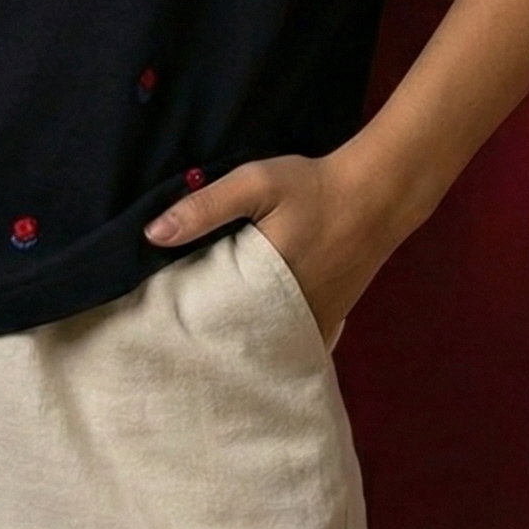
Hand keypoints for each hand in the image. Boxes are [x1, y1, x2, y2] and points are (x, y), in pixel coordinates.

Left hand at [143, 143, 408, 347]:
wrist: (376, 193)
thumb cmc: (312, 188)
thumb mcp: (254, 184)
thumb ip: (205, 207)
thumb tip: (152, 235)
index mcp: (266, 287)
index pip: (216, 321)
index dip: (189, 325)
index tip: (162, 324)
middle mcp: (292, 315)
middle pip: (242, 340)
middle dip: (214, 340)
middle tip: (180, 335)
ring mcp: (315, 321)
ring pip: (270, 344)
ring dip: (244, 342)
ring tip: (209, 337)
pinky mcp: (331, 318)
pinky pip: (296, 341)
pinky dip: (275, 341)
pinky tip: (256, 333)